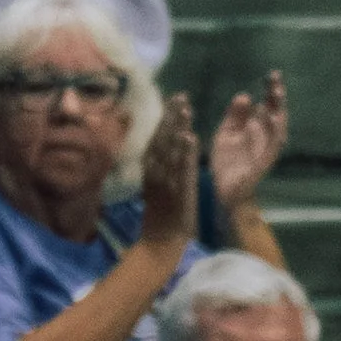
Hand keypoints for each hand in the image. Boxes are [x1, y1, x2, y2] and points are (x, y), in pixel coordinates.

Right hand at [139, 92, 201, 245]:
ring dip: (177, 127)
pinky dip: (184, 152)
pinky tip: (190, 136)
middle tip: (181, 96)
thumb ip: (162, 166)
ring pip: (170, 149)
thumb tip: (169, 144)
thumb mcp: (157, 186)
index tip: (174, 99)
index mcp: (149, 168)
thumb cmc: (162, 217)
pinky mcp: (176, 192)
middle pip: (162, 137)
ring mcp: (165, 181)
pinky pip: (180, 169)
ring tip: (186, 108)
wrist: (160, 244)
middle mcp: (154, 171)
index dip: (165, 118)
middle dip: (171, 116)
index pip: (157, 137)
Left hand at [205, 71, 286, 210]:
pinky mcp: (262, 164)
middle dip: (277, 97)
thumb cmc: (225, 165)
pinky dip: (273, 131)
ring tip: (276, 92)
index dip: (271, 92)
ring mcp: (265, 152)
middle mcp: (263, 140)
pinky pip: (271, 147)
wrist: (221, 192)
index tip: (272, 75)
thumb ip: (235, 116)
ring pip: (277, 129)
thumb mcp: (227, 134)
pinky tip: (270, 116)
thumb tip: (246, 96)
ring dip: (278, 110)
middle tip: (275, 78)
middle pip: (276, 115)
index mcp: (256, 132)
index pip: (268, 107)